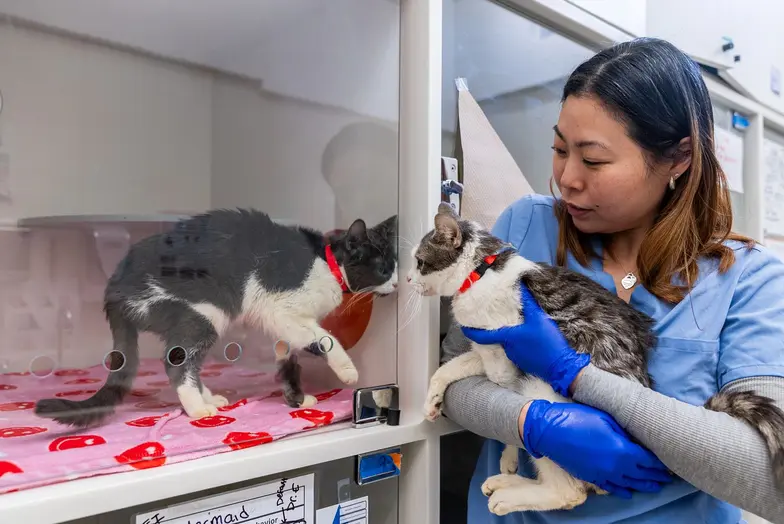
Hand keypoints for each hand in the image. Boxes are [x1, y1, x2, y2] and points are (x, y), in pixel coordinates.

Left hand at [461, 285, 588, 395]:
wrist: (561, 367)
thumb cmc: (547, 342)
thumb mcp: (539, 319)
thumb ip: (528, 303)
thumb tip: (520, 286)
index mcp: (507, 338)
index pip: (482, 336)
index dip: (470, 331)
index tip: (463, 325)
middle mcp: (507, 349)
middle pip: (497, 337)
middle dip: (496, 328)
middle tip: (497, 317)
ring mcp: (515, 357)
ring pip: (508, 343)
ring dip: (510, 335)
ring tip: (517, 324)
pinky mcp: (524, 362)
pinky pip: (517, 350)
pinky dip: (519, 343)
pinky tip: (528, 337)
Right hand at [522, 400, 671, 497]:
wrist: (549, 430)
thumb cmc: (577, 418)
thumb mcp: (605, 418)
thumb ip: (623, 432)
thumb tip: (635, 440)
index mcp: (622, 450)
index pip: (648, 460)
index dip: (659, 463)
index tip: (669, 464)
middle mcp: (616, 466)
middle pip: (641, 474)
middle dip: (656, 476)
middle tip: (667, 478)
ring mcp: (602, 474)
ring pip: (628, 484)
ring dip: (643, 485)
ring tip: (655, 486)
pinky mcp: (591, 476)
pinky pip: (611, 487)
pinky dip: (623, 490)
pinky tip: (629, 492)